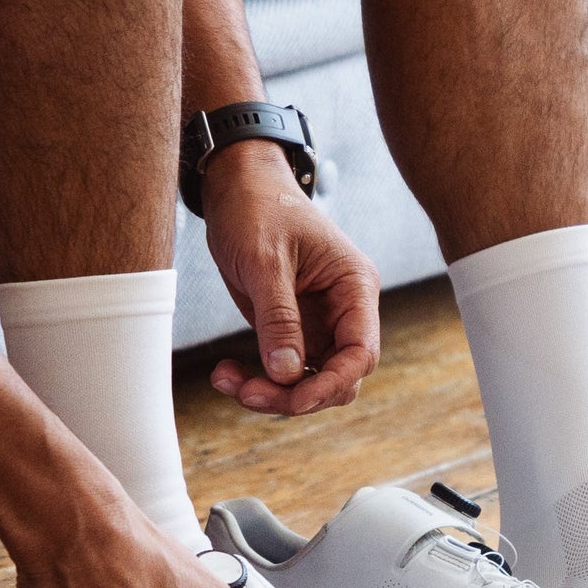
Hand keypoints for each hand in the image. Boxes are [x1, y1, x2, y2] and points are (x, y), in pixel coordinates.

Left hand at [201, 143, 382, 415]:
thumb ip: (278, 319)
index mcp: (354, 287)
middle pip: (338, 377)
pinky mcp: (293, 328)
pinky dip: (258, 379)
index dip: (330, 383)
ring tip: (227, 380)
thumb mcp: (266, 262)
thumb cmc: (259, 209)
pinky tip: (227, 372)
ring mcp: (319, 322)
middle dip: (294, 394)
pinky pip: (285, 370)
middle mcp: (344, 309)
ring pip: (309, 380)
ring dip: (271, 392)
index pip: (360, 353)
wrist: (239, 188)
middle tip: (247, 392)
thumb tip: (286, 374)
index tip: (292, 399)